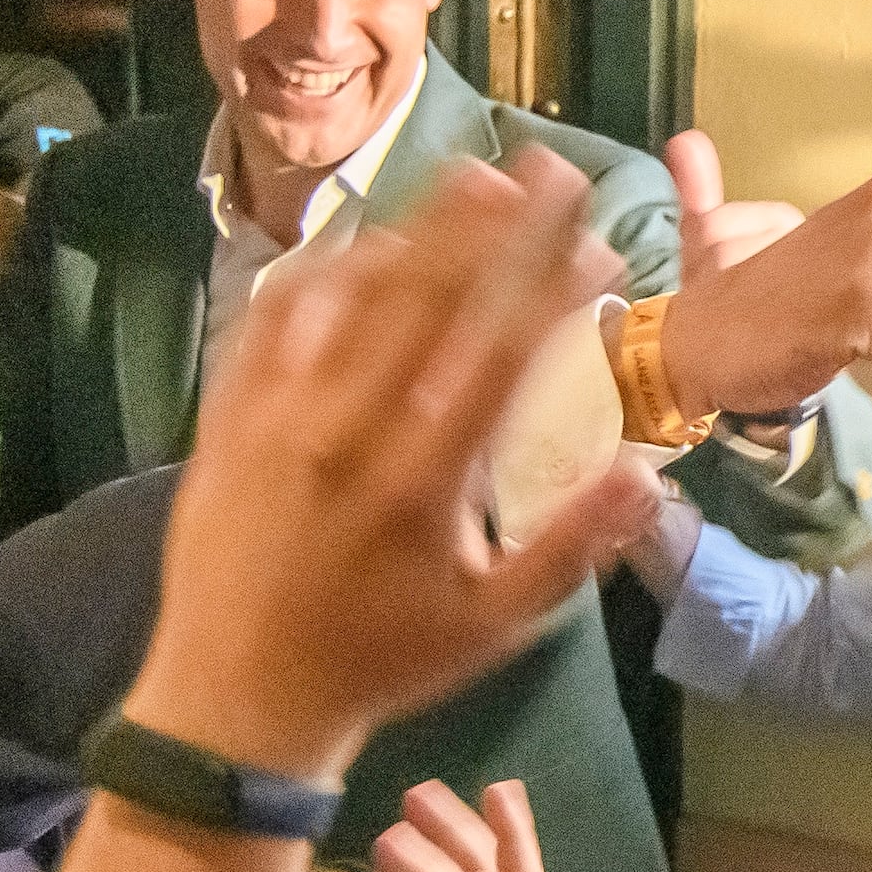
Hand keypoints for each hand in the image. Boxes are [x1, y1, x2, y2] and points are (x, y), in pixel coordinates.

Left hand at [136, 153, 653, 784]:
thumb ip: (571, 547)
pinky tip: (360, 239)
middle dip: (495, 226)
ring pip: (351, 296)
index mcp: (421, 482)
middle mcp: (347, 433)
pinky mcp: (228, 418)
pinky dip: (321, 270)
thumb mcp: (495, 625)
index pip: (500, 353)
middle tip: (546, 168)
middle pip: (429, 299)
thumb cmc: (381, 661)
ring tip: (468, 178)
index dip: (554, 285)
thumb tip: (644, 474)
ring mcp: (278, 418)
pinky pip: (273, 322)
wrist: (235, 703)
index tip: (599, 237)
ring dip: (414, 228)